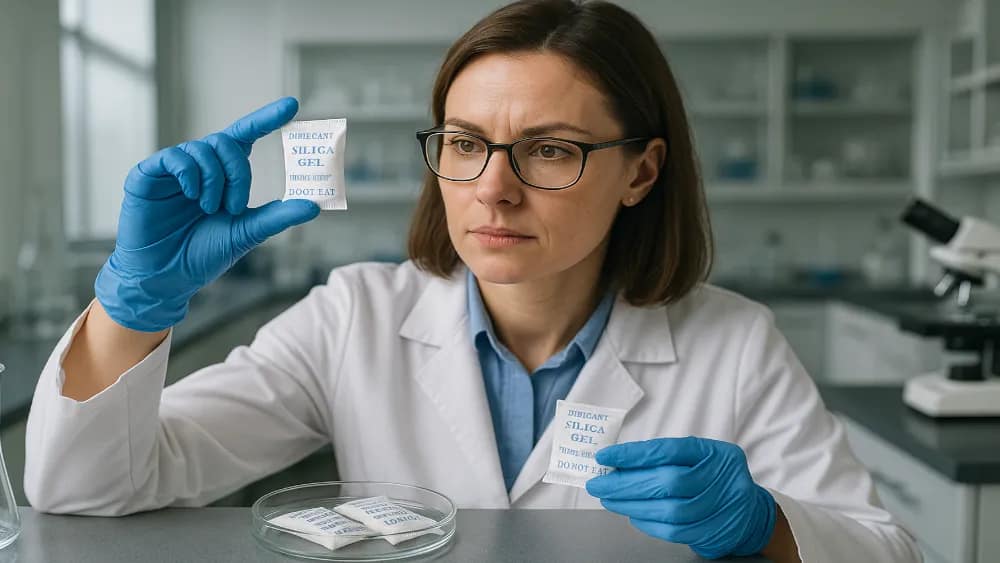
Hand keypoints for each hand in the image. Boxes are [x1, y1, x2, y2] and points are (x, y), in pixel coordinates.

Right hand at [95, 97, 319, 330]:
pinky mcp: (147, 175)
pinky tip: (192, 196)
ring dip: (215, 180)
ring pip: (203, 149)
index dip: (267, 119)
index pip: (246, 136)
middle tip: (233, 206)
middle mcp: (199, 166)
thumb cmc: (203, 254)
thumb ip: (277, 216)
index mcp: (223, 175)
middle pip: (226, 143)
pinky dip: (190, 174)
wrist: (166, 278)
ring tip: (210, 209)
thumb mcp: (246, 233)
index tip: (292, 105)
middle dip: (238, 173)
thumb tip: (314, 206)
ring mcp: (173, 170)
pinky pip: (174, 157)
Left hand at [586, 436, 776, 558]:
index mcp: (715, 453)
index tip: (605, 456)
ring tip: (609, 500)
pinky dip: (648, 524)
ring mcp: (719, 508)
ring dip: (632, 505)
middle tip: (598, 484)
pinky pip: (674, 531)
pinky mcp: (713, 532)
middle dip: (626, 483)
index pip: (669, 450)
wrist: (750, 513)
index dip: (634, 454)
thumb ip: (665, 457)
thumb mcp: (699, 457)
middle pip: (667, 481)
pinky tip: (632, 515)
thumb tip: (619, 462)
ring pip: (669, 510)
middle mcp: (721, 479)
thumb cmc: (714, 478)